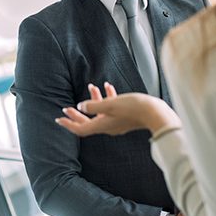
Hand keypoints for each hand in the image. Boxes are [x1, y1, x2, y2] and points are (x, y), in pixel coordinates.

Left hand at [56, 82, 180, 136]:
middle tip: (66, 108)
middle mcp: (108, 127)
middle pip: (87, 122)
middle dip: (76, 114)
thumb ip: (94, 105)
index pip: (80, 129)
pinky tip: (108, 86)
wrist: (156, 113)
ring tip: (91, 87)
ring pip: (100, 113)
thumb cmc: (134, 108)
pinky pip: (111, 108)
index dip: (68, 124)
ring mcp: (117, 123)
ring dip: (93, 101)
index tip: (59, 118)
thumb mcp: (111, 104)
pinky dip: (107, 99)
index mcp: (102, 125)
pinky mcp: (125, 117)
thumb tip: (81, 106)